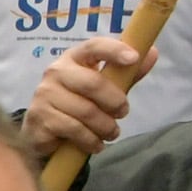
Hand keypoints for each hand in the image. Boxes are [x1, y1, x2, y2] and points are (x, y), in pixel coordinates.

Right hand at [24, 36, 144, 163]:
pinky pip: (74, 129)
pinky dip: (91, 140)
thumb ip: (126, 73)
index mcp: (73, 58)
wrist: (41, 131)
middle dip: (115, 102)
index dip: (114, 50)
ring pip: (85, 111)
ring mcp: (44, 95)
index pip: (93, 46)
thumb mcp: (103, 87)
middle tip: (123, 113)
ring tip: (110, 133)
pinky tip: (95, 144)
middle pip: (92, 83)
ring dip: (105, 126)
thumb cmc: (77, 102)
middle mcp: (55, 72)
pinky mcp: (39, 118)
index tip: (134, 58)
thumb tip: (152, 53)